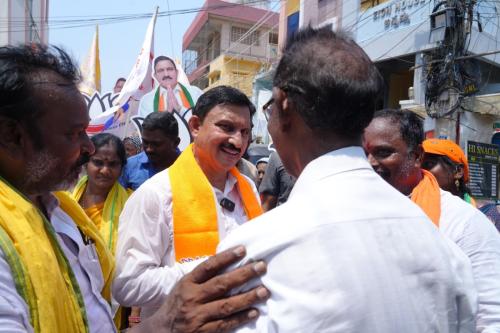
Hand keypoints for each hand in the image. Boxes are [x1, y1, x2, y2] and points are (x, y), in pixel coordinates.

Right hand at [129, 246, 268, 332]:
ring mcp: (198, 316)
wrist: (160, 331)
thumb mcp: (184, 286)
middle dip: (243, 275)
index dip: (226, 257)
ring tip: (263, 291)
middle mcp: (192, 298)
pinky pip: (225, 324)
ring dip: (247, 297)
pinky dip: (240, 318)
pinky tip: (254, 312)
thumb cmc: (177, 304)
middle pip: (221, 284)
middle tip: (261, 267)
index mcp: (188, 283)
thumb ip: (202, 277)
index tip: (243, 249)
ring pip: (226, 305)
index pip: (208, 266)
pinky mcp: (203, 332)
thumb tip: (227, 261)